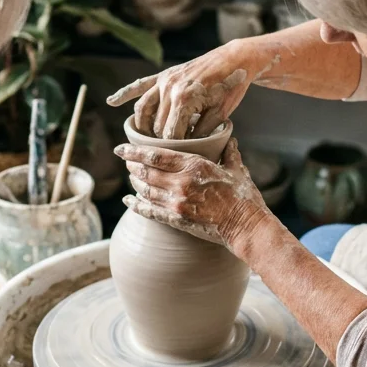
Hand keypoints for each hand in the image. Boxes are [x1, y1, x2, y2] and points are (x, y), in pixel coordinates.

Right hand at [106, 43, 262, 139]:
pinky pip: (140, 85)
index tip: (181, 156)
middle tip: (168, 150)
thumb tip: (188, 147)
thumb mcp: (221, 113)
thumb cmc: (231, 87)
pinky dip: (125, 93)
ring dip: (142, 125)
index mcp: (185, 99)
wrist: (235, 58)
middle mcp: (170, 89)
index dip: (175, 148)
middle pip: (155, 124)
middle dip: (161, 139)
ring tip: (143, 139)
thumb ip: (201, 131)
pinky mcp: (164, 74)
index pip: (170, 134)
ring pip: (143, 108)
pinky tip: (111, 102)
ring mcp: (165, 80)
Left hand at [115, 138, 272, 249]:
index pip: (156, 155)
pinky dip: (136, 205)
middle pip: (146, 172)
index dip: (134, 151)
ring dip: (134, 183)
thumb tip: (230, 139)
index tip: (121, 148)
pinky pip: (150, 211)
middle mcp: (181, 183)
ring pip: (145, 190)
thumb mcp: (237, 170)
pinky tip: (129, 201)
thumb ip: (229, 153)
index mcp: (194, 166)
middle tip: (126, 161)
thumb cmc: (244, 197)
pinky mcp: (176, 220)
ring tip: (131, 176)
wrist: (245, 226)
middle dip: (132, 165)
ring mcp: (177, 203)